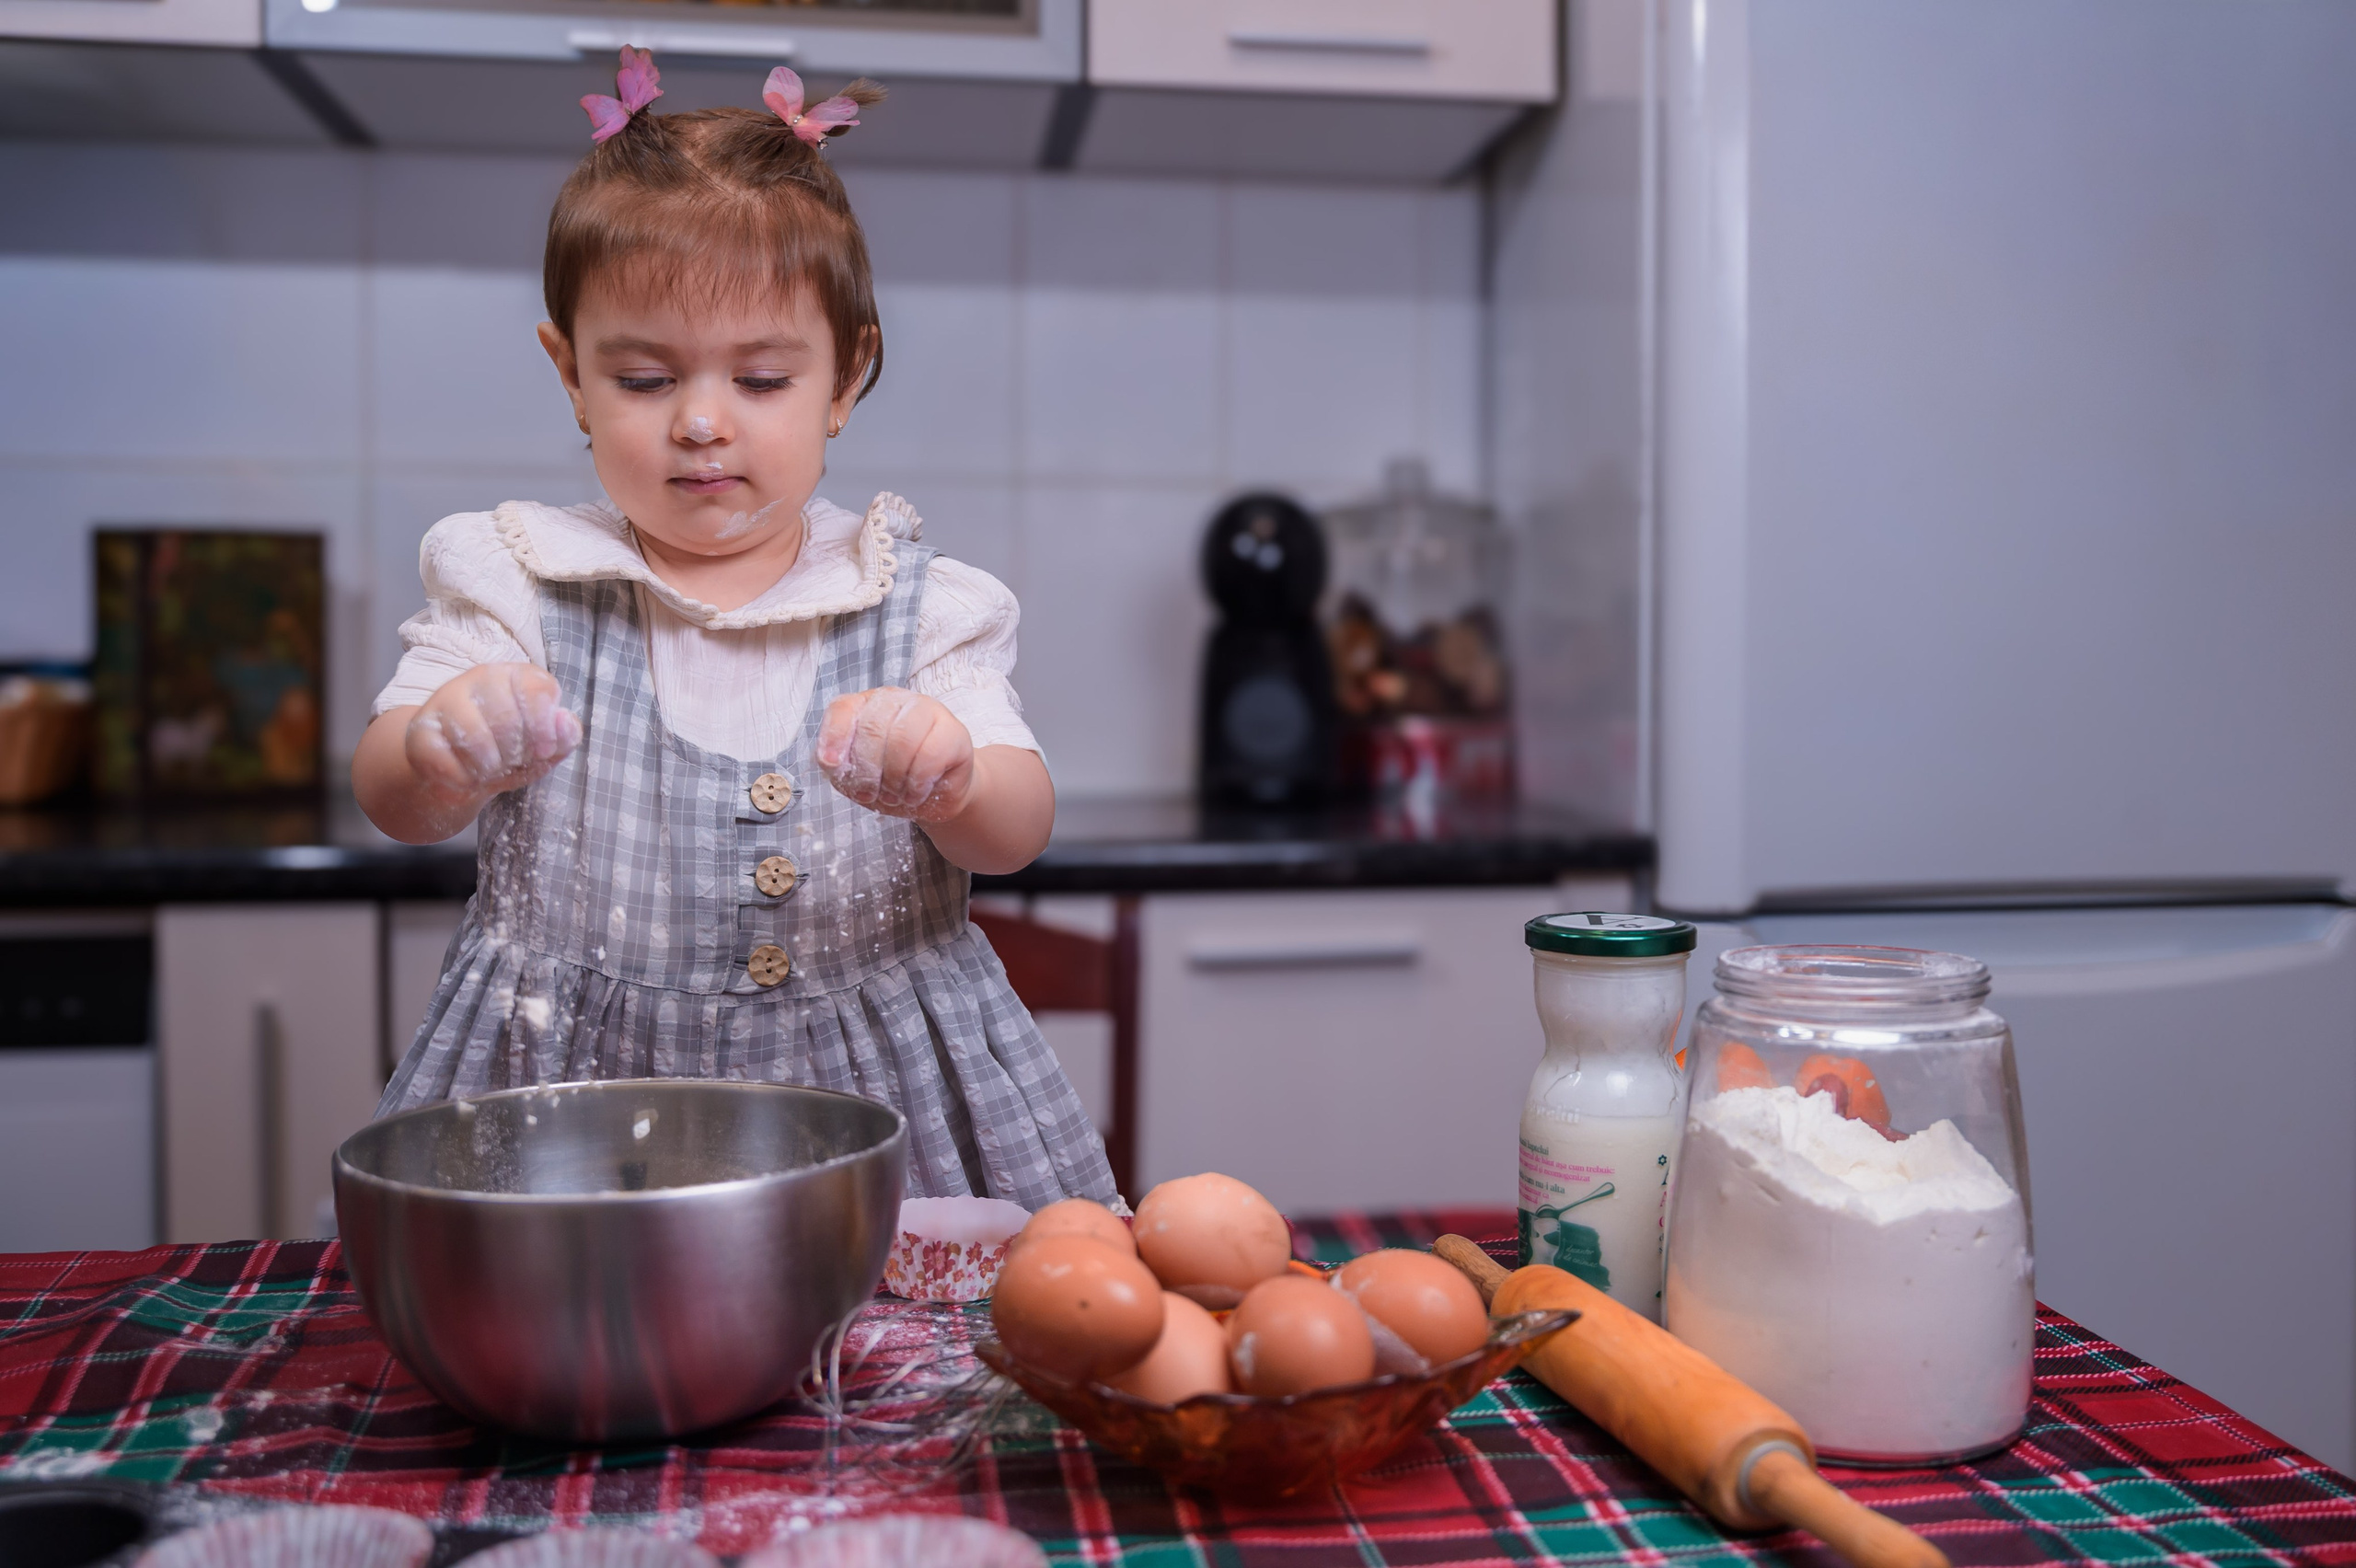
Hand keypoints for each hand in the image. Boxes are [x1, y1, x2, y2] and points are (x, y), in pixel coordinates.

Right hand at [405, 663, 581, 802]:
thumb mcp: (544, 749)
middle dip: (514, 753)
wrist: (461, 772)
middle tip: (510, 761)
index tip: (543, 749)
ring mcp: (446, 699)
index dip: (544, 726)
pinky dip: (462, 778)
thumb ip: (564, 737)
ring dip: (488, 766)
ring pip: (474, 738)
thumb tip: (565, 723)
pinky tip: (465, 775)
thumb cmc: (508, 752)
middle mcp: (480, 678)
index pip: (536, 688)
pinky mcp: (421, 729)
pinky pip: (446, 761)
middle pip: (506, 718)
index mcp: (516, 676)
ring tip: (489, 768)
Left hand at [816, 687, 975, 821]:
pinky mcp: (954, 731)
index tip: (833, 765)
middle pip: (872, 727)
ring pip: (902, 740)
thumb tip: (830, 760)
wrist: (936, 796)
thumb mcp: (855, 779)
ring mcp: (928, 710)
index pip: (843, 709)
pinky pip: (930, 755)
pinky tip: (917, 791)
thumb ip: (838, 765)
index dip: (834, 737)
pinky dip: (917, 783)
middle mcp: (895, 700)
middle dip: (867, 771)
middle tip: (872, 792)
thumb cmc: (892, 782)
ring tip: (896, 793)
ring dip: (894, 779)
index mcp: (865, 705)